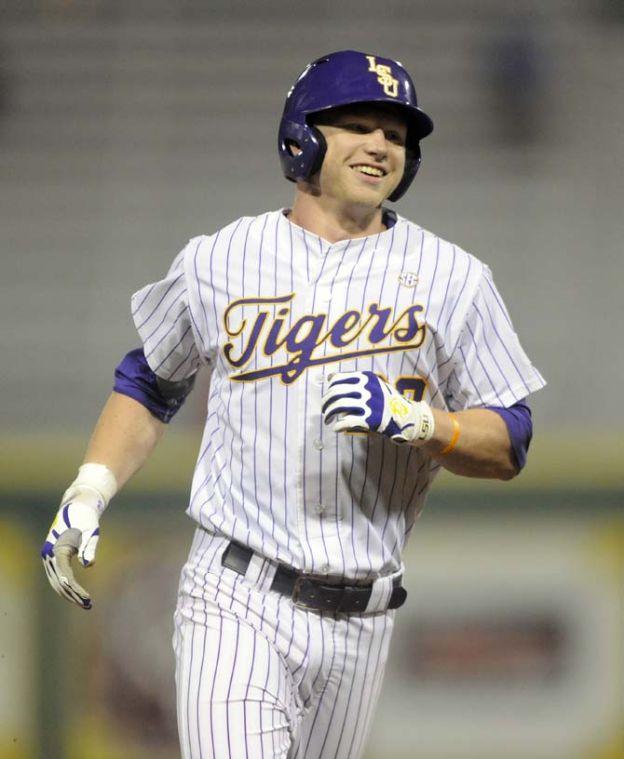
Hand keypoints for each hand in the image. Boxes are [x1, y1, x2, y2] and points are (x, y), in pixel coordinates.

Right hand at [40, 488, 102, 609]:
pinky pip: (57, 576)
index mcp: (57, 549)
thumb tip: (89, 565)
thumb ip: (89, 547)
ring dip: (69, 594)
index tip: (85, 598)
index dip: (75, 588)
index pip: (65, 575)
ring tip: (86, 603)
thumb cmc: (87, 520)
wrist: (77, 508)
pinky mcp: (52, 558)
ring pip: (56, 582)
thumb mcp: (91, 532)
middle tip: (89, 605)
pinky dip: (66, 587)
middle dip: (73, 595)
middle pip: (59, 582)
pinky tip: (77, 594)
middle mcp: (48, 555)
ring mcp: (48, 557)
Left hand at [321, 371, 434, 444]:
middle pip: (336, 393)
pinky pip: (347, 421)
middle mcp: (367, 388)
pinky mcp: (370, 419)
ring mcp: (369, 404)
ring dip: (329, 414)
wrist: (408, 417)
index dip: (329, 389)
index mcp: (366, 378)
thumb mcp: (374, 385)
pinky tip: (336, 428)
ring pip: (339, 406)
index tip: (328, 396)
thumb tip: (330, 377)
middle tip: (325, 410)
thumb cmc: (388, 401)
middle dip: (326, 402)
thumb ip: (354, 382)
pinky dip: (338, 426)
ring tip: (327, 420)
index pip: (338, 379)